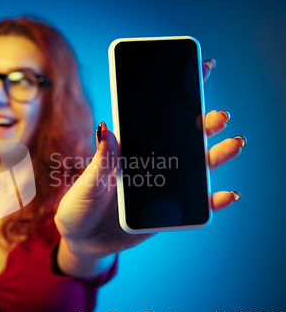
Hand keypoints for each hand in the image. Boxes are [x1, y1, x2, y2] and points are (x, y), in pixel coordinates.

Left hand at [55, 59, 245, 258]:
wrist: (83, 240)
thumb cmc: (78, 207)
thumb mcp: (86, 184)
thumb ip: (100, 162)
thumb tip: (107, 130)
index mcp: (129, 149)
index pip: (156, 118)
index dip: (179, 94)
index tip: (201, 71)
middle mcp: (150, 163)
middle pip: (184, 139)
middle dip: (205, 124)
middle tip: (219, 115)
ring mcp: (161, 186)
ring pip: (195, 167)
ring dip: (217, 155)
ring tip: (232, 144)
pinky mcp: (167, 212)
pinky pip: (194, 205)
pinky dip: (213, 200)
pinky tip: (227, 195)